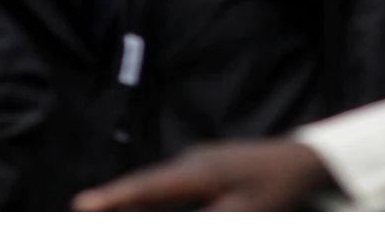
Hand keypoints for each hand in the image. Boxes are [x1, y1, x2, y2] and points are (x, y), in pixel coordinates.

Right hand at [74, 140, 335, 211]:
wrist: (305, 160)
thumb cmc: (277, 188)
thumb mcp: (245, 213)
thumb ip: (207, 222)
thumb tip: (168, 225)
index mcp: (198, 171)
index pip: (146, 189)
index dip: (113, 199)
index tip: (81, 207)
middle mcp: (191, 161)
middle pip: (143, 186)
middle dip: (112, 201)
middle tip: (79, 211)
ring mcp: (196, 162)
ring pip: (154, 186)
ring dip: (128, 200)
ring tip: (97, 211)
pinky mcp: (203, 168)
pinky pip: (168, 186)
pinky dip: (149, 198)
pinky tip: (135, 206)